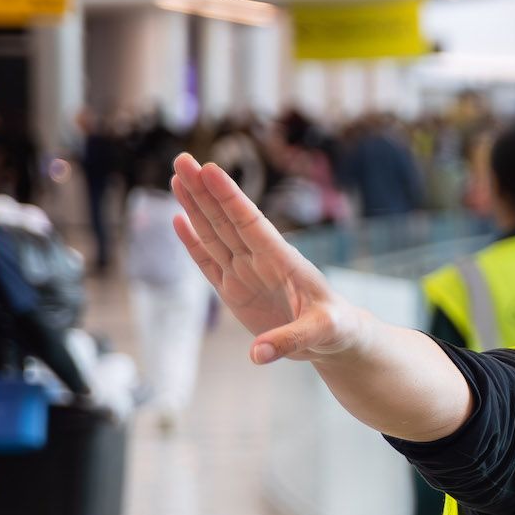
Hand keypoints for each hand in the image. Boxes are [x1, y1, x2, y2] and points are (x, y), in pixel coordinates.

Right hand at [170, 153, 368, 365]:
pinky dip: (193, 243)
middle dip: (204, 191)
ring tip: (178, 177)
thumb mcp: (322, 334)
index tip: (209, 170)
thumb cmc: (337, 328)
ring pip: (214, 235)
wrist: (334, 337)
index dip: (230, 199)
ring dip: (195, 207)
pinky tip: (179, 219)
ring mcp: (246, 273)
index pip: (252, 224)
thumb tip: (257, 355)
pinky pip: (209, 263)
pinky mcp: (235, 291)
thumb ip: (290, 340)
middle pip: (226, 221)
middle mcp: (261, 261)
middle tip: (182, 159)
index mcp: (284, 261)